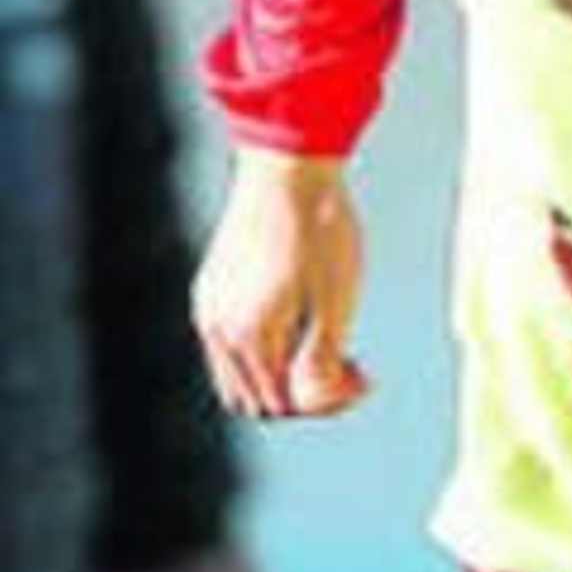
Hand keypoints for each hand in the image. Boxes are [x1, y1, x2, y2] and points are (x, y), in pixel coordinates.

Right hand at [192, 149, 368, 420]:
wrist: (288, 165)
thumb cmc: (320, 231)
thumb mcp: (336, 304)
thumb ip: (322, 364)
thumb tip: (308, 403)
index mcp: (248, 337)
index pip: (284, 406)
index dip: (329, 402)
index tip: (362, 374)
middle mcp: (217, 329)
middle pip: (259, 399)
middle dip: (305, 394)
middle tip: (348, 364)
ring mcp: (208, 307)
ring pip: (242, 374)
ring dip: (283, 372)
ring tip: (327, 342)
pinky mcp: (210, 287)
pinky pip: (231, 344)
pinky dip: (266, 346)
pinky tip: (300, 318)